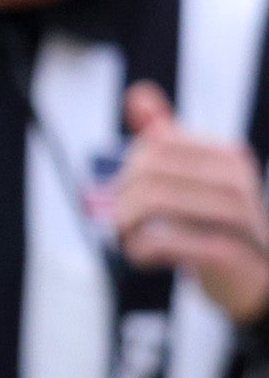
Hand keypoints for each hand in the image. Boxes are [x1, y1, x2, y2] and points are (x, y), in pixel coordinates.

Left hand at [112, 84, 268, 321]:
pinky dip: (138, 249)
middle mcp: (235, 180)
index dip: (130, 170)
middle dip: (122, 200)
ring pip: (150, 203)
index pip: (155, 144)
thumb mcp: (194, 179)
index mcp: (227, 157)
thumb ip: (166, 138)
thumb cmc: (220, 230)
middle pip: (147, 172)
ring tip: (131, 239)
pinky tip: (144, 255)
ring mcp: (234, 215)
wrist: (257, 283)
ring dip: (126, 226)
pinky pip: (159, 241)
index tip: (132, 195)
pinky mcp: (223, 253)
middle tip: (124, 224)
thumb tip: (137, 94)